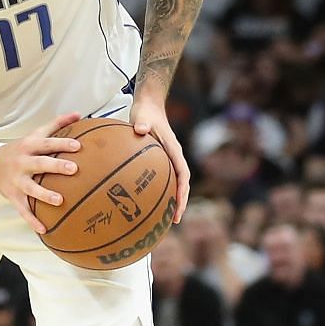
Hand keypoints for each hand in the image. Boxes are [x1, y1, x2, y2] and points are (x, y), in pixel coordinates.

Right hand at [0, 110, 83, 233]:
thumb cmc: (19, 149)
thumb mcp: (34, 134)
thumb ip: (56, 124)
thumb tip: (78, 114)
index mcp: (29, 147)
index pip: (47, 143)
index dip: (61, 144)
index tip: (78, 146)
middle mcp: (22, 163)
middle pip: (40, 164)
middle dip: (55, 166)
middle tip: (73, 169)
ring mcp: (17, 181)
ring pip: (31, 188)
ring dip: (44, 194)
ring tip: (59, 200)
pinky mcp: (13, 196)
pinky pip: (23, 210)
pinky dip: (32, 220)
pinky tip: (44, 229)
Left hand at [130, 94, 190, 223]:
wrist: (149, 105)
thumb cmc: (146, 112)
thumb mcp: (143, 116)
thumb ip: (142, 123)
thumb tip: (141, 130)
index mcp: (173, 149)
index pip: (182, 173)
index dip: (182, 189)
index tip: (179, 204)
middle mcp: (174, 156)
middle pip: (182, 183)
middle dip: (180, 201)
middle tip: (174, 219)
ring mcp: (168, 159)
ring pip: (174, 183)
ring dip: (173, 200)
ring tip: (166, 219)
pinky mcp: (160, 160)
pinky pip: (163, 179)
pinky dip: (160, 192)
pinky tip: (149, 203)